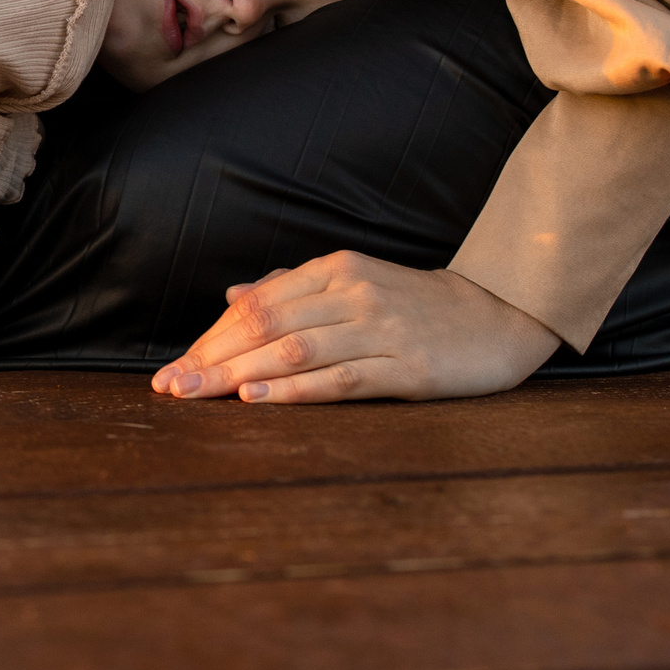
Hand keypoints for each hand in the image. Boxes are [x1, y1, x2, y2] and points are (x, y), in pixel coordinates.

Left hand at [150, 252, 564, 403]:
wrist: (499, 316)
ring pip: (294, 352)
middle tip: (170, 386)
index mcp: (334, 271)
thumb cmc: (415, 305)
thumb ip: (293, 289)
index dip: (210, 337)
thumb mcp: (353, 284)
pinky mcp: (408, 368)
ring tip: (197, 395)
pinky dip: (293, 389)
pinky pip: (340, 379)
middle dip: (210, 359)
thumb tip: (232, 295)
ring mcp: (381, 331)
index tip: (175, 366)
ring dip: (238, 375)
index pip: (256, 305)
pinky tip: (257, 398)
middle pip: (265, 326)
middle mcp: (353, 294)